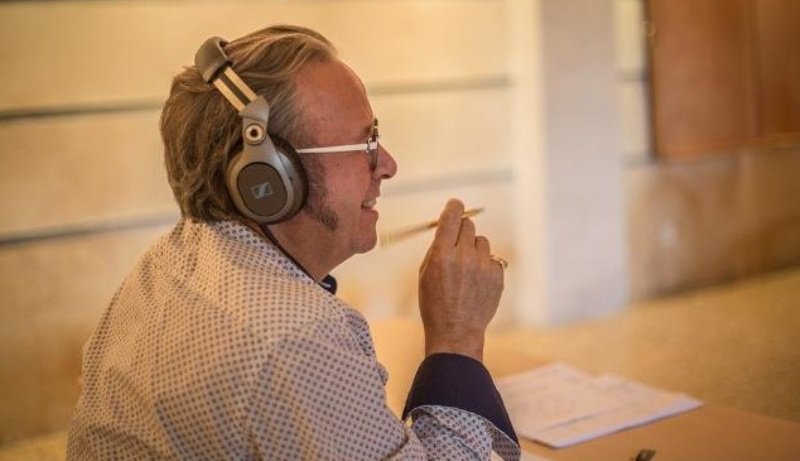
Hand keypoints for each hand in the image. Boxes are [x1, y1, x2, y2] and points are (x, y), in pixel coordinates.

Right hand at [418, 199, 503, 361]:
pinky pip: (492, 259)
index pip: (451, 217)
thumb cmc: (434, 304)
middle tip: (457, 244)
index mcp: (442, 254)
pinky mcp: (497, 276)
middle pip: (468, 225)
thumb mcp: (425, 274)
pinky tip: (476, 282)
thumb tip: (446, 229)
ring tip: (467, 270)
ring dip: (474, 249)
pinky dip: (485, 266)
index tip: (456, 204)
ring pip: (482, 241)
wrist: (455, 331)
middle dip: (462, 231)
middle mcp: (464, 256)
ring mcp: (483, 266)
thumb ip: (436, 248)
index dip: (454, 207)